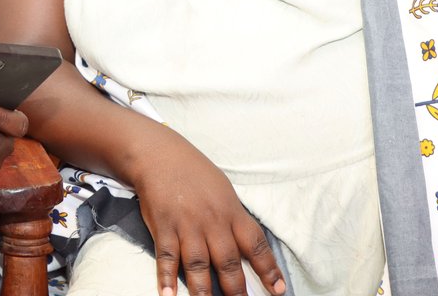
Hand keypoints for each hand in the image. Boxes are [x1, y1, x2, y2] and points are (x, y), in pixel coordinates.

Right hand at [131, 135, 284, 295]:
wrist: (159, 155)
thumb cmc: (194, 172)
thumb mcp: (223, 190)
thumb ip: (234, 218)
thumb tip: (248, 246)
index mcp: (231, 211)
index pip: (256, 244)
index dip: (268, 269)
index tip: (278, 290)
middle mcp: (212, 221)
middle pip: (228, 261)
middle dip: (237, 289)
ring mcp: (186, 225)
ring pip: (198, 264)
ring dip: (203, 290)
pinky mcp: (163, 227)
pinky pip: (166, 256)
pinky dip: (166, 277)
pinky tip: (170, 295)